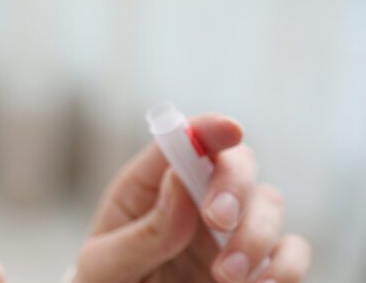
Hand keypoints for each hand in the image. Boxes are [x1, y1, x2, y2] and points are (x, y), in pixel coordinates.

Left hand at [75, 114, 311, 282]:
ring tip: (226, 277)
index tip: (229, 129)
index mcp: (149, 188)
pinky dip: (286, 266)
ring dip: (256, 235)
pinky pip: (290, 253)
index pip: (182, 143)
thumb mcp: (107, 267)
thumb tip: (178, 181)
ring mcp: (228, 234)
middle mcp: (194, 202)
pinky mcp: (255, 268)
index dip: (208, 129)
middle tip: (218, 220)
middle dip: (234, 185)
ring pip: (269, 205)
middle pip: (237, 163)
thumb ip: (143, 232)